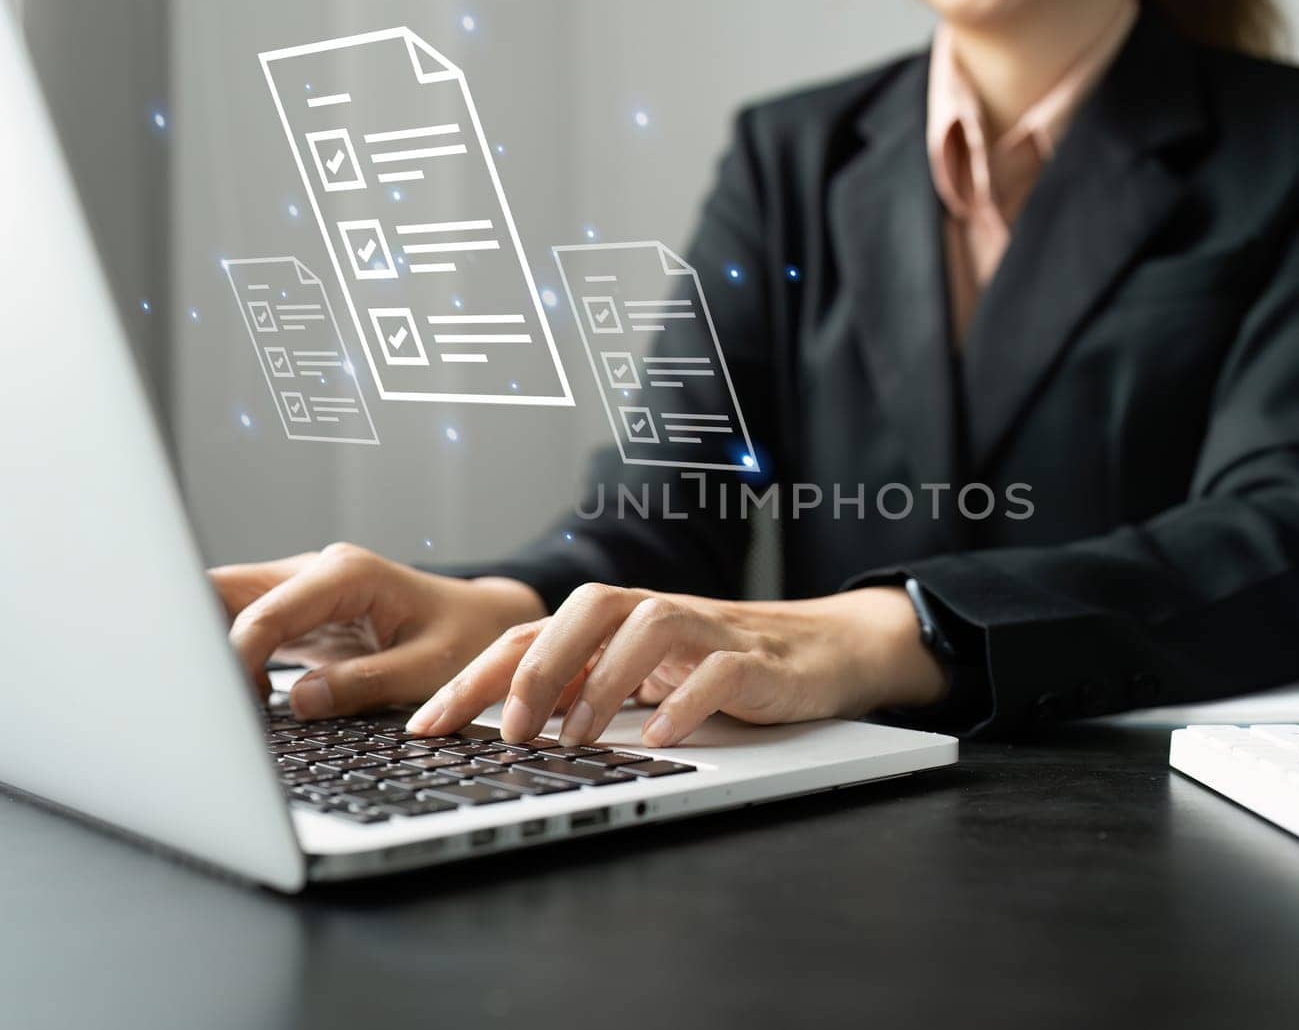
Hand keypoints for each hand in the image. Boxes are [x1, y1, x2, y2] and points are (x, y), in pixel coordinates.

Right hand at [209, 543, 545, 718]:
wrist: (485, 622)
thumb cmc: (466, 639)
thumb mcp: (429, 668)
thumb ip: (365, 684)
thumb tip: (299, 702)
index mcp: (346, 574)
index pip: (264, 613)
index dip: (235, 659)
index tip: (231, 706)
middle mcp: (316, 572)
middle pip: (224, 591)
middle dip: (199, 638)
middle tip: (197, 698)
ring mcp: (303, 591)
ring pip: (226, 606)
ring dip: (211, 650)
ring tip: (216, 705)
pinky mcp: (299, 617)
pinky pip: (247, 628)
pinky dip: (231, 660)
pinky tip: (240, 701)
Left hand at [406, 584, 948, 748]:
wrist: (821, 650)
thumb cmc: (718, 664)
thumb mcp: (637, 678)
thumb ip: (579, 688)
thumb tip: (502, 725)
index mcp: (613, 624)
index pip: (531, 634)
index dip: (474, 677)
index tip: (425, 727)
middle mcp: (652, 615)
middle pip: (583, 612)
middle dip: (535, 666)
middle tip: (509, 729)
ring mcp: (705, 631)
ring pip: (645, 628)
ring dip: (602, 682)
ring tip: (577, 738)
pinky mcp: (754, 660)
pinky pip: (716, 669)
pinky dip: (686, 701)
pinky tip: (662, 737)